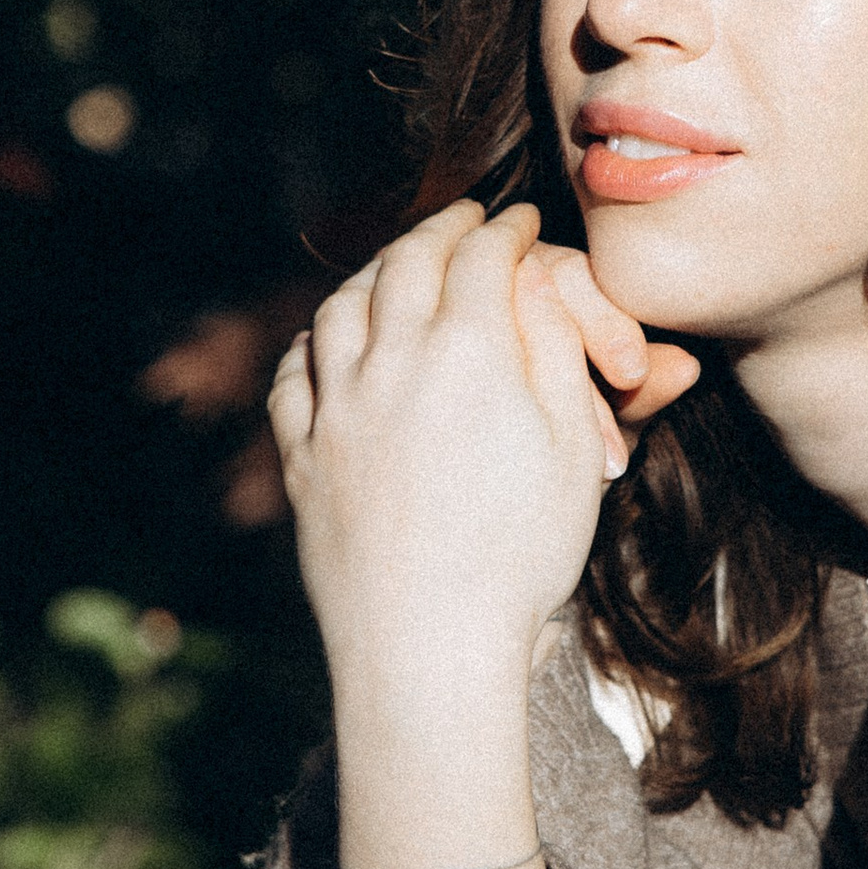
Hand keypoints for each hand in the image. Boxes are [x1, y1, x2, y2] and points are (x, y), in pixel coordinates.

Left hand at [268, 203, 695, 695]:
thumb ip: (554, 352)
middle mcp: (391, 362)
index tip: (522, 222)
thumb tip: (532, 286)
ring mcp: (335, 409)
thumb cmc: (522, 556)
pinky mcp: (300, 458)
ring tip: (396, 265)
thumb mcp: (573, 449)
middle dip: (439, 231)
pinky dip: (313, 344)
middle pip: (407, 264)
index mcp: (469, 352)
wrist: (429, 648)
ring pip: (341, 308)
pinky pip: (294, 376)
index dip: (508, 231)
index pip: (485, 257)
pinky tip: (327, 343)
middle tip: (463, 220)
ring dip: (373, 272)